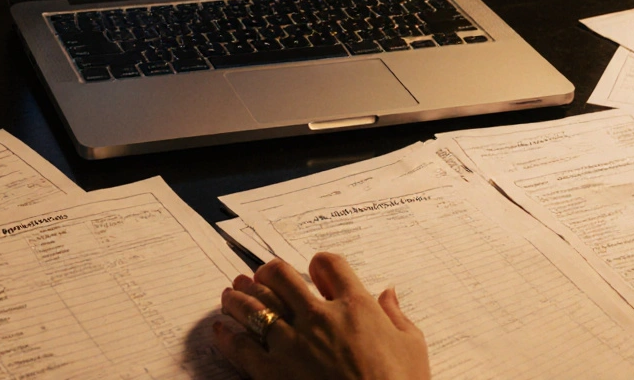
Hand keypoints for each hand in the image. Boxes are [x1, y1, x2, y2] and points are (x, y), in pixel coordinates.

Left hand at [214, 252, 430, 379]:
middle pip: (282, 277)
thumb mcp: (412, 346)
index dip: (319, 264)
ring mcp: (293, 343)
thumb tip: (388, 293)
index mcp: (356, 305)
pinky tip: (221, 329)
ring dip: (240, 296)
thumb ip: (396, 315)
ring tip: (231, 293)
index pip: (329, 264)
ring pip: (255, 306)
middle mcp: (320, 316)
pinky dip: (227, 335)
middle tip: (262, 275)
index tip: (314, 272)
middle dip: (268, 272)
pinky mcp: (272, 372)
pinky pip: (241, 346)